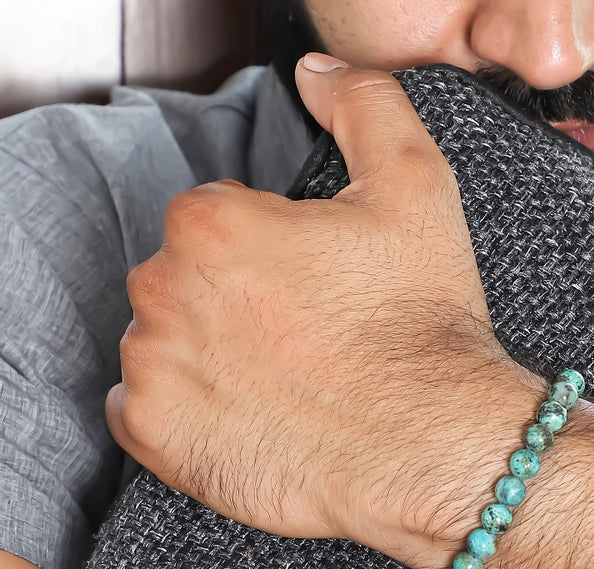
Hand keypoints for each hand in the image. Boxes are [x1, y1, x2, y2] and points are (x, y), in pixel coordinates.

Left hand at [107, 56, 534, 552]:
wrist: (431, 446)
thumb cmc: (422, 331)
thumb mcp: (416, 187)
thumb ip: (363, 105)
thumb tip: (317, 78)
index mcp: (213, 222)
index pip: (216, 218)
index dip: (270, 251)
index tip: (312, 286)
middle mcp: (166, 290)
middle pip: (185, 279)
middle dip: (234, 300)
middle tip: (305, 336)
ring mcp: (155, 368)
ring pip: (163, 340)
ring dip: (207, 352)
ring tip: (282, 379)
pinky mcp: (159, 437)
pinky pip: (143, 409)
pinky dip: (182, 411)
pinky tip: (246, 414)